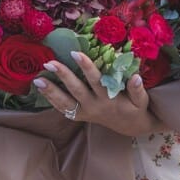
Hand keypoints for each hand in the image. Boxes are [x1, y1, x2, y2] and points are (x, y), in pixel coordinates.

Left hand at [33, 51, 160, 137]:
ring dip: (51, 91)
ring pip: (65, 102)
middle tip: (49, 63)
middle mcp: (94, 106)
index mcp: (109, 100)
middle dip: (63, 76)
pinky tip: (41, 90)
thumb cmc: (136, 109)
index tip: (76, 53)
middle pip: (76, 90)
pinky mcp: (81, 116)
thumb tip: (136, 76)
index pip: (96, 80)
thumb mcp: (141, 100)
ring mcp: (86, 113)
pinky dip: (52, 100)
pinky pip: (63, 110)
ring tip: (37, 80)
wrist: (131, 127)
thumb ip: (137, 89)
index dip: (86, 67)